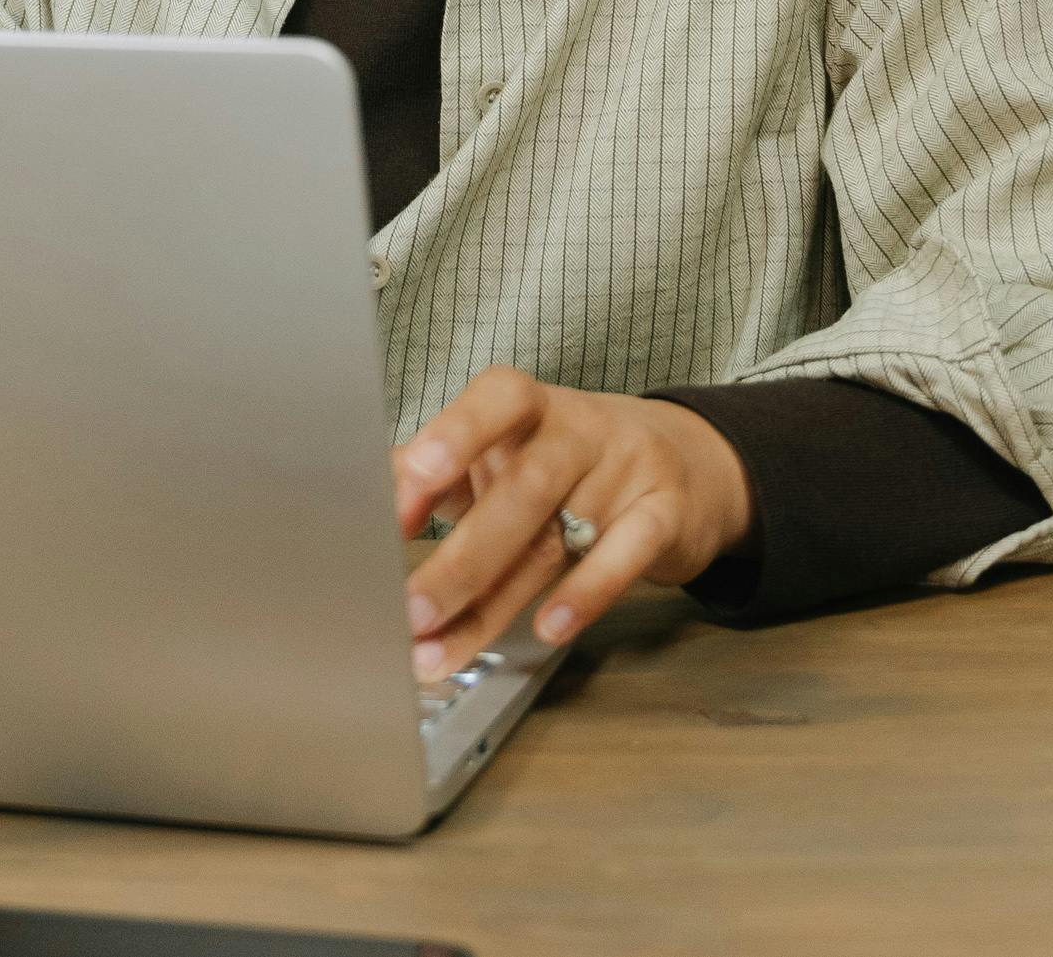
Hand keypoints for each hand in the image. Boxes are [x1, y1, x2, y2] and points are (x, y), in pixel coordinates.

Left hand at [391, 368, 751, 681]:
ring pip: (555, 539)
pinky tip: (548, 629)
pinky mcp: (664, 515)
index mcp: (529, 405)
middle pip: (520, 490)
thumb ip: (437, 474)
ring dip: (493, 603)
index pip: (497, 400)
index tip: (409, 487)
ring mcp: (627, 470)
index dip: (453, 437)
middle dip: (460, 559)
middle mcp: (579, 429)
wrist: (685, 462)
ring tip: (440, 651)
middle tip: (410, 612)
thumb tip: (367, 501)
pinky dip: (585, 594)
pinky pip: (625, 555)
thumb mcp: (504, 452)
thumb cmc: (565, 459)